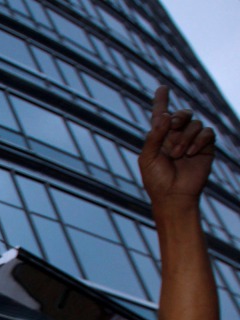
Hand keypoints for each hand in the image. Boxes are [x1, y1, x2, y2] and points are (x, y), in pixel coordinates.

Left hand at [139, 86, 214, 209]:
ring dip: (185, 137)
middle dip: (177, 117)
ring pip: (194, 124)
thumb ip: (154, 136)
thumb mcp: (148, 157)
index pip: (160, 115)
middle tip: (171, 126)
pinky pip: (207, 133)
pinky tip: (190, 153)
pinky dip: (199, 140)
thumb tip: (164, 116)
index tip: (162, 88)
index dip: (161, 101)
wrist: (173, 196)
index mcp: (159, 137)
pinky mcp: (206, 148)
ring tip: (177, 154)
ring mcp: (192, 141)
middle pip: (182, 114)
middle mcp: (176, 136)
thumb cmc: (156, 180)